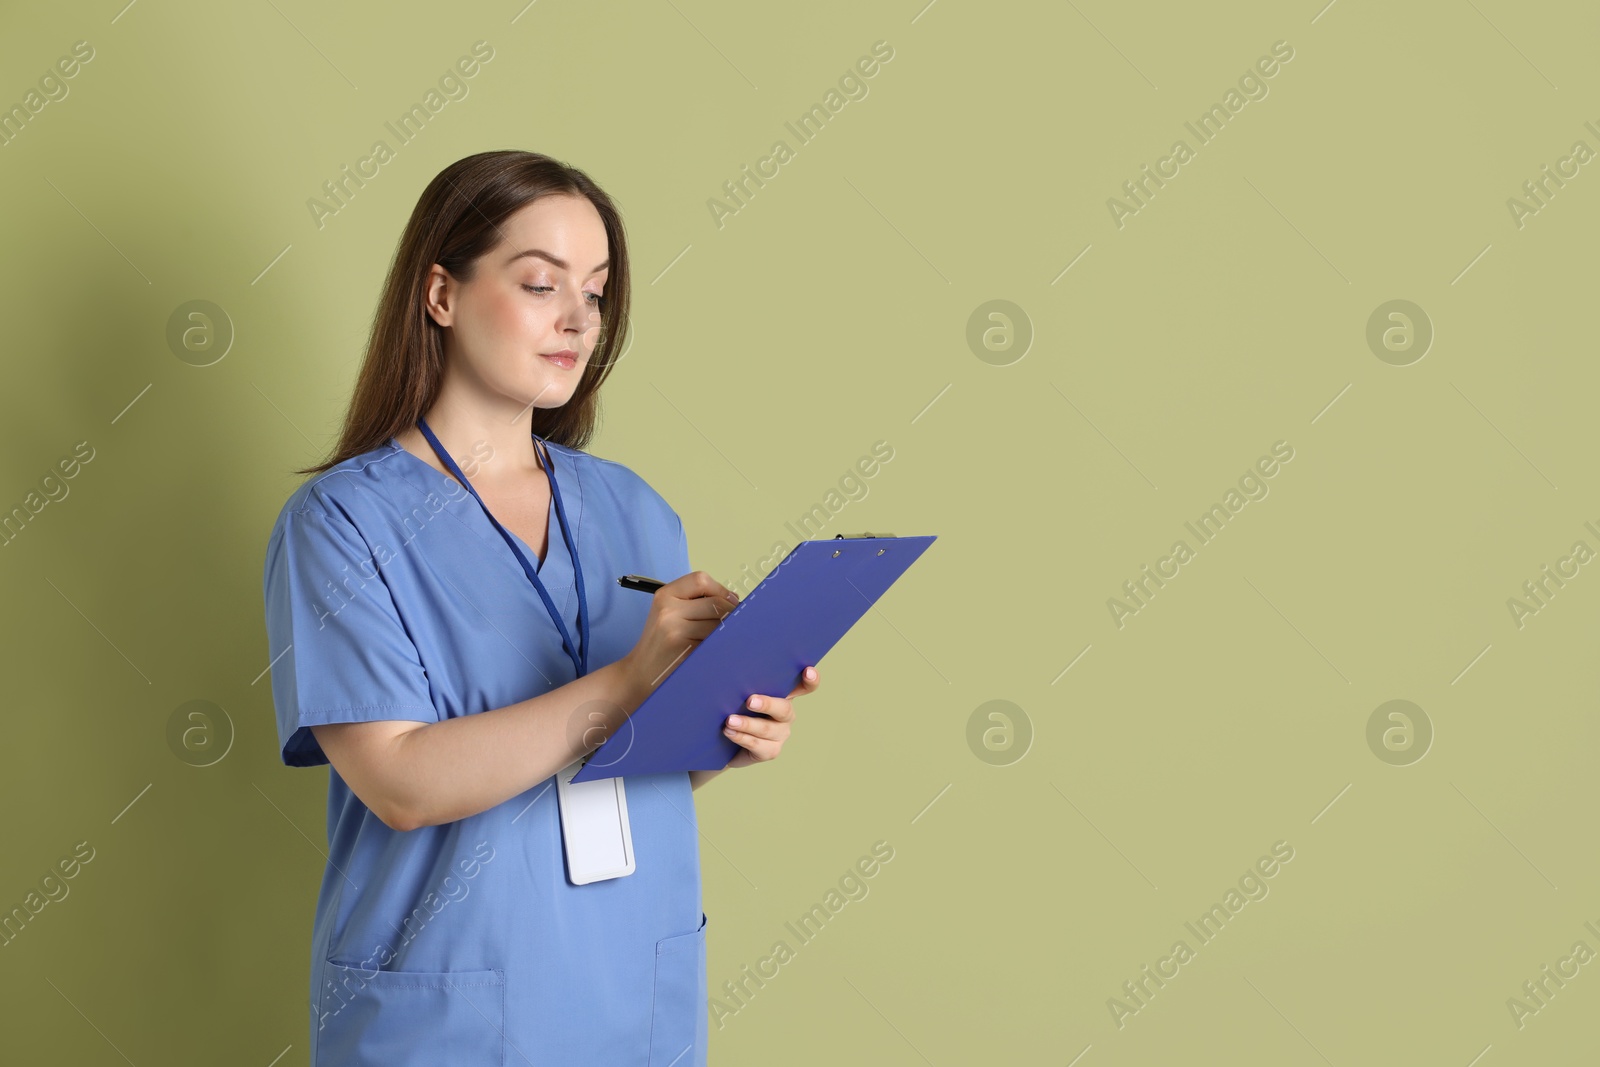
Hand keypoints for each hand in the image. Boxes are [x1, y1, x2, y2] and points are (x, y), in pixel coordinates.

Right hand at [620, 571, 739, 700]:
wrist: (640, 673)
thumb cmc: (660, 643)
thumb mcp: (668, 613)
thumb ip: (695, 601)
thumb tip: (734, 600)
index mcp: (665, 595)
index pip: (700, 580)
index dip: (720, 590)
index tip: (730, 601)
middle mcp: (668, 610)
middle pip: (715, 603)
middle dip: (730, 613)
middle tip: (734, 623)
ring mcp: (675, 631)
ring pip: (718, 624)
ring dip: (726, 631)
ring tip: (719, 638)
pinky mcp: (684, 650)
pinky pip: (714, 642)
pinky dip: (720, 645)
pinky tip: (713, 650)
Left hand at [723, 665, 818, 768]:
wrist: (724, 743)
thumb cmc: (733, 710)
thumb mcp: (740, 696)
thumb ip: (744, 686)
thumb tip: (733, 675)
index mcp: (783, 696)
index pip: (804, 687)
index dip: (810, 680)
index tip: (808, 671)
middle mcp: (786, 715)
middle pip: (784, 709)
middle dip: (767, 704)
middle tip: (750, 701)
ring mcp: (780, 734)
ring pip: (767, 728)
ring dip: (747, 724)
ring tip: (730, 720)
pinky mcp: (770, 751)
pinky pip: (757, 745)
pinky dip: (741, 737)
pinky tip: (729, 731)